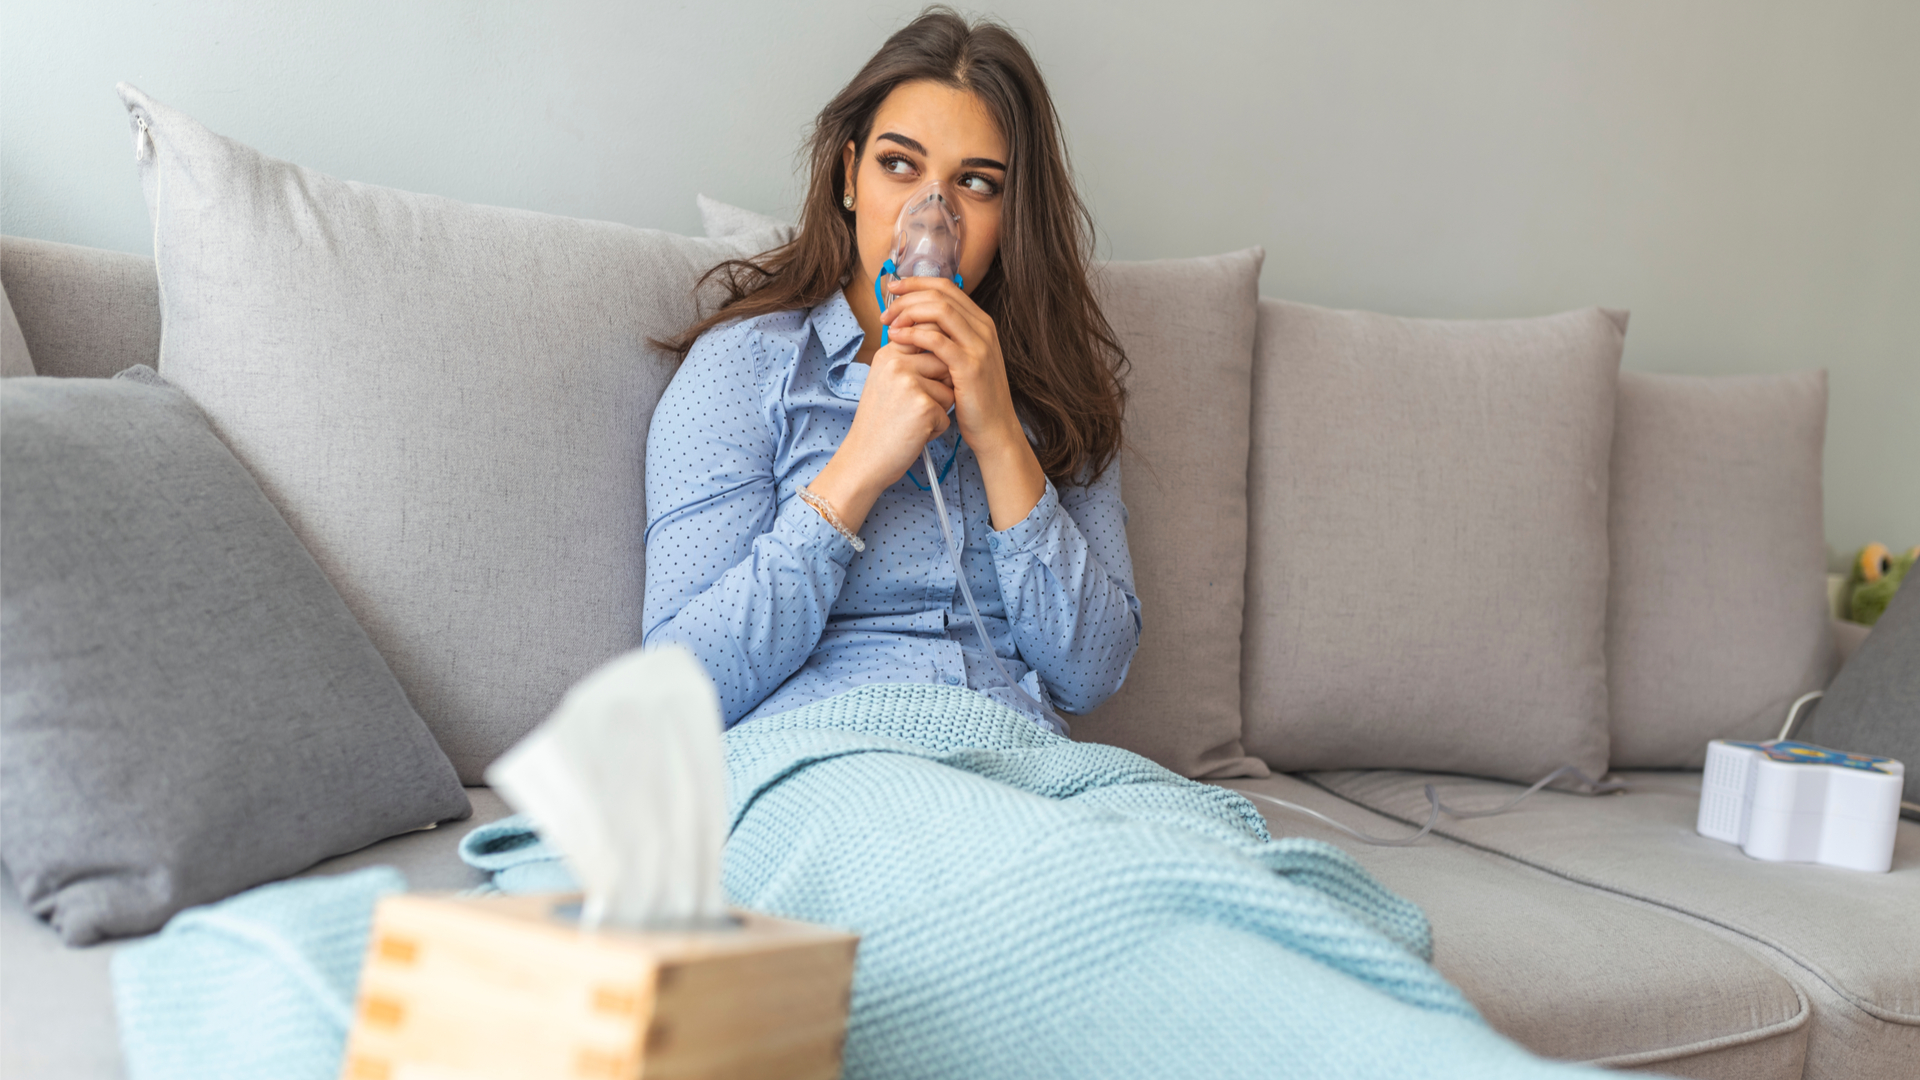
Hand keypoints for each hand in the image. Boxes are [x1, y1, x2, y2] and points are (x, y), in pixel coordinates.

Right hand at [806, 342, 953, 534]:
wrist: (863, 459)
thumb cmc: (879, 424)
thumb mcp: (885, 382)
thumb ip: (910, 362)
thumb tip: (945, 351)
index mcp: (888, 354)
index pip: (927, 337)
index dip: (935, 359)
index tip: (924, 380)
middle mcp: (897, 363)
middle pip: (945, 364)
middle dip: (941, 387)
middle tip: (915, 407)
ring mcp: (910, 384)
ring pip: (949, 391)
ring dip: (939, 411)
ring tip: (912, 421)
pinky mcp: (923, 406)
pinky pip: (948, 415)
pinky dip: (936, 429)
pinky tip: (914, 434)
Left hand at [880, 277, 1017, 453]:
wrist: (994, 430)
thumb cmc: (973, 399)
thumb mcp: (962, 361)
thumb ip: (947, 339)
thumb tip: (915, 322)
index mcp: (981, 323)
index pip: (947, 287)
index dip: (916, 283)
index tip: (892, 288)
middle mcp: (983, 329)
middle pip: (941, 294)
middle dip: (908, 296)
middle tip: (886, 311)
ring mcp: (979, 346)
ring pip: (939, 310)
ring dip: (908, 312)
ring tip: (889, 325)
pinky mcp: (970, 366)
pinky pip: (937, 339)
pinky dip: (913, 335)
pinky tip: (897, 339)